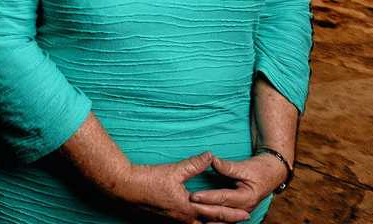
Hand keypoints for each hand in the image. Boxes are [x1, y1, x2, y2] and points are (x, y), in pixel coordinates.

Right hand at [113, 152, 250, 223]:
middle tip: (241, 221)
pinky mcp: (167, 217)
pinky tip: (197, 219)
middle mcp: (183, 217)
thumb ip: (194, 164)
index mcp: (187, 207)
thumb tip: (211, 155)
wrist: (125, 188)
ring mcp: (174, 219)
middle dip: (226, 223)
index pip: (216, 212)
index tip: (246, 215)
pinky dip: (198, 222)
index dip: (232, 214)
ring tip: (222, 223)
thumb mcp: (174, 170)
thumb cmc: (149, 180)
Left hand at [188, 153, 287, 212]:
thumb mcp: (244, 166)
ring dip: (208, 218)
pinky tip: (202, 220)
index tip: (194, 195)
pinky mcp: (238, 213)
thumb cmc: (259, 169)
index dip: (208, 197)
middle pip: (221, 212)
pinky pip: (224, 220)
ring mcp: (241, 212)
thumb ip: (227, 166)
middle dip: (204, 209)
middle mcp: (245, 208)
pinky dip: (213, 220)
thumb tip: (211, 160)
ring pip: (222, 220)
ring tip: (192, 215)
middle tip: (188, 205)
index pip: (223, 198)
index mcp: (247, 197)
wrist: (272, 175)